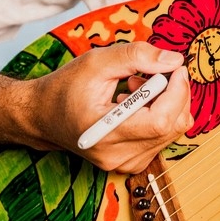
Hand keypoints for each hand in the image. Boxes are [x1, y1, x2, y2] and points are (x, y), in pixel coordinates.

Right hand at [27, 41, 191, 173]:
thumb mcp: (96, 61)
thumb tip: (175, 61)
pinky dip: (158, 115)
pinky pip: (162, 137)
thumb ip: (137, 57)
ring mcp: (125, 163)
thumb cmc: (65, 87)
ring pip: (171, 132)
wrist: (43, 116)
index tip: (176, 69)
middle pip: (171, 126)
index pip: (160, 121)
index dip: (177, 92)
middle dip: (173, 94)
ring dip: (165, 103)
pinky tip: (135, 103)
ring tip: (133, 87)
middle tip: (151, 72)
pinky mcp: (131, 163)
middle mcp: (117, 156)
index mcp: (104, 132)